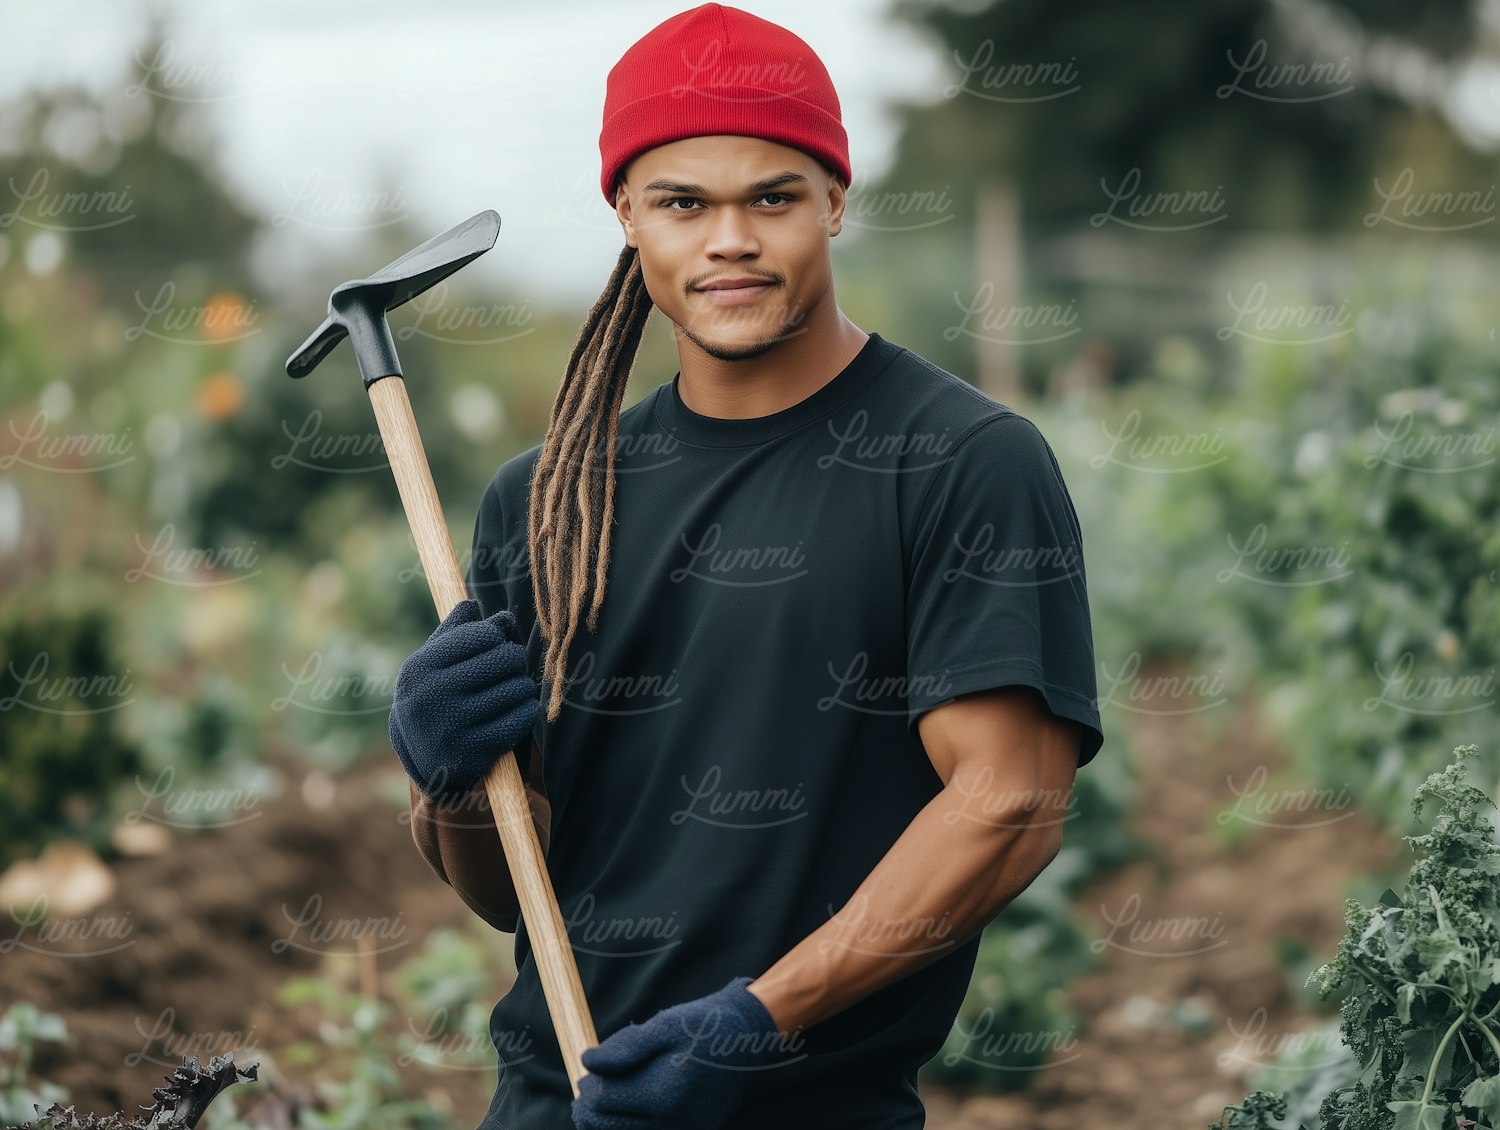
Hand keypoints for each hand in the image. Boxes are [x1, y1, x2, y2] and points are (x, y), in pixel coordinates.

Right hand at [389, 599, 540, 800]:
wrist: (422, 755)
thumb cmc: (434, 694)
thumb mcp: (434, 660)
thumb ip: (460, 630)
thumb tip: (496, 613)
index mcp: (421, 667)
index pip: (483, 634)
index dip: (496, 636)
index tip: (493, 645)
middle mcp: (434, 696)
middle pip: (505, 658)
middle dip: (514, 659)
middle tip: (510, 667)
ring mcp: (454, 726)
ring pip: (519, 687)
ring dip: (522, 686)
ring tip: (513, 689)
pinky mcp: (476, 752)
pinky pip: (523, 717)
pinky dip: (527, 710)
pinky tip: (518, 710)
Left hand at [571, 976, 798, 1129]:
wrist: (744, 1043)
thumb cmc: (702, 1028)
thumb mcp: (664, 1026)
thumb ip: (625, 1047)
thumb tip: (586, 1062)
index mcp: (662, 1097)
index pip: (602, 1101)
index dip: (588, 1085)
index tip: (590, 1067)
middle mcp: (672, 1125)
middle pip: (608, 1126)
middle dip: (590, 1107)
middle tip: (586, 1086)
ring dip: (606, 1120)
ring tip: (601, 1097)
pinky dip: (629, 1125)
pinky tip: (626, 1107)